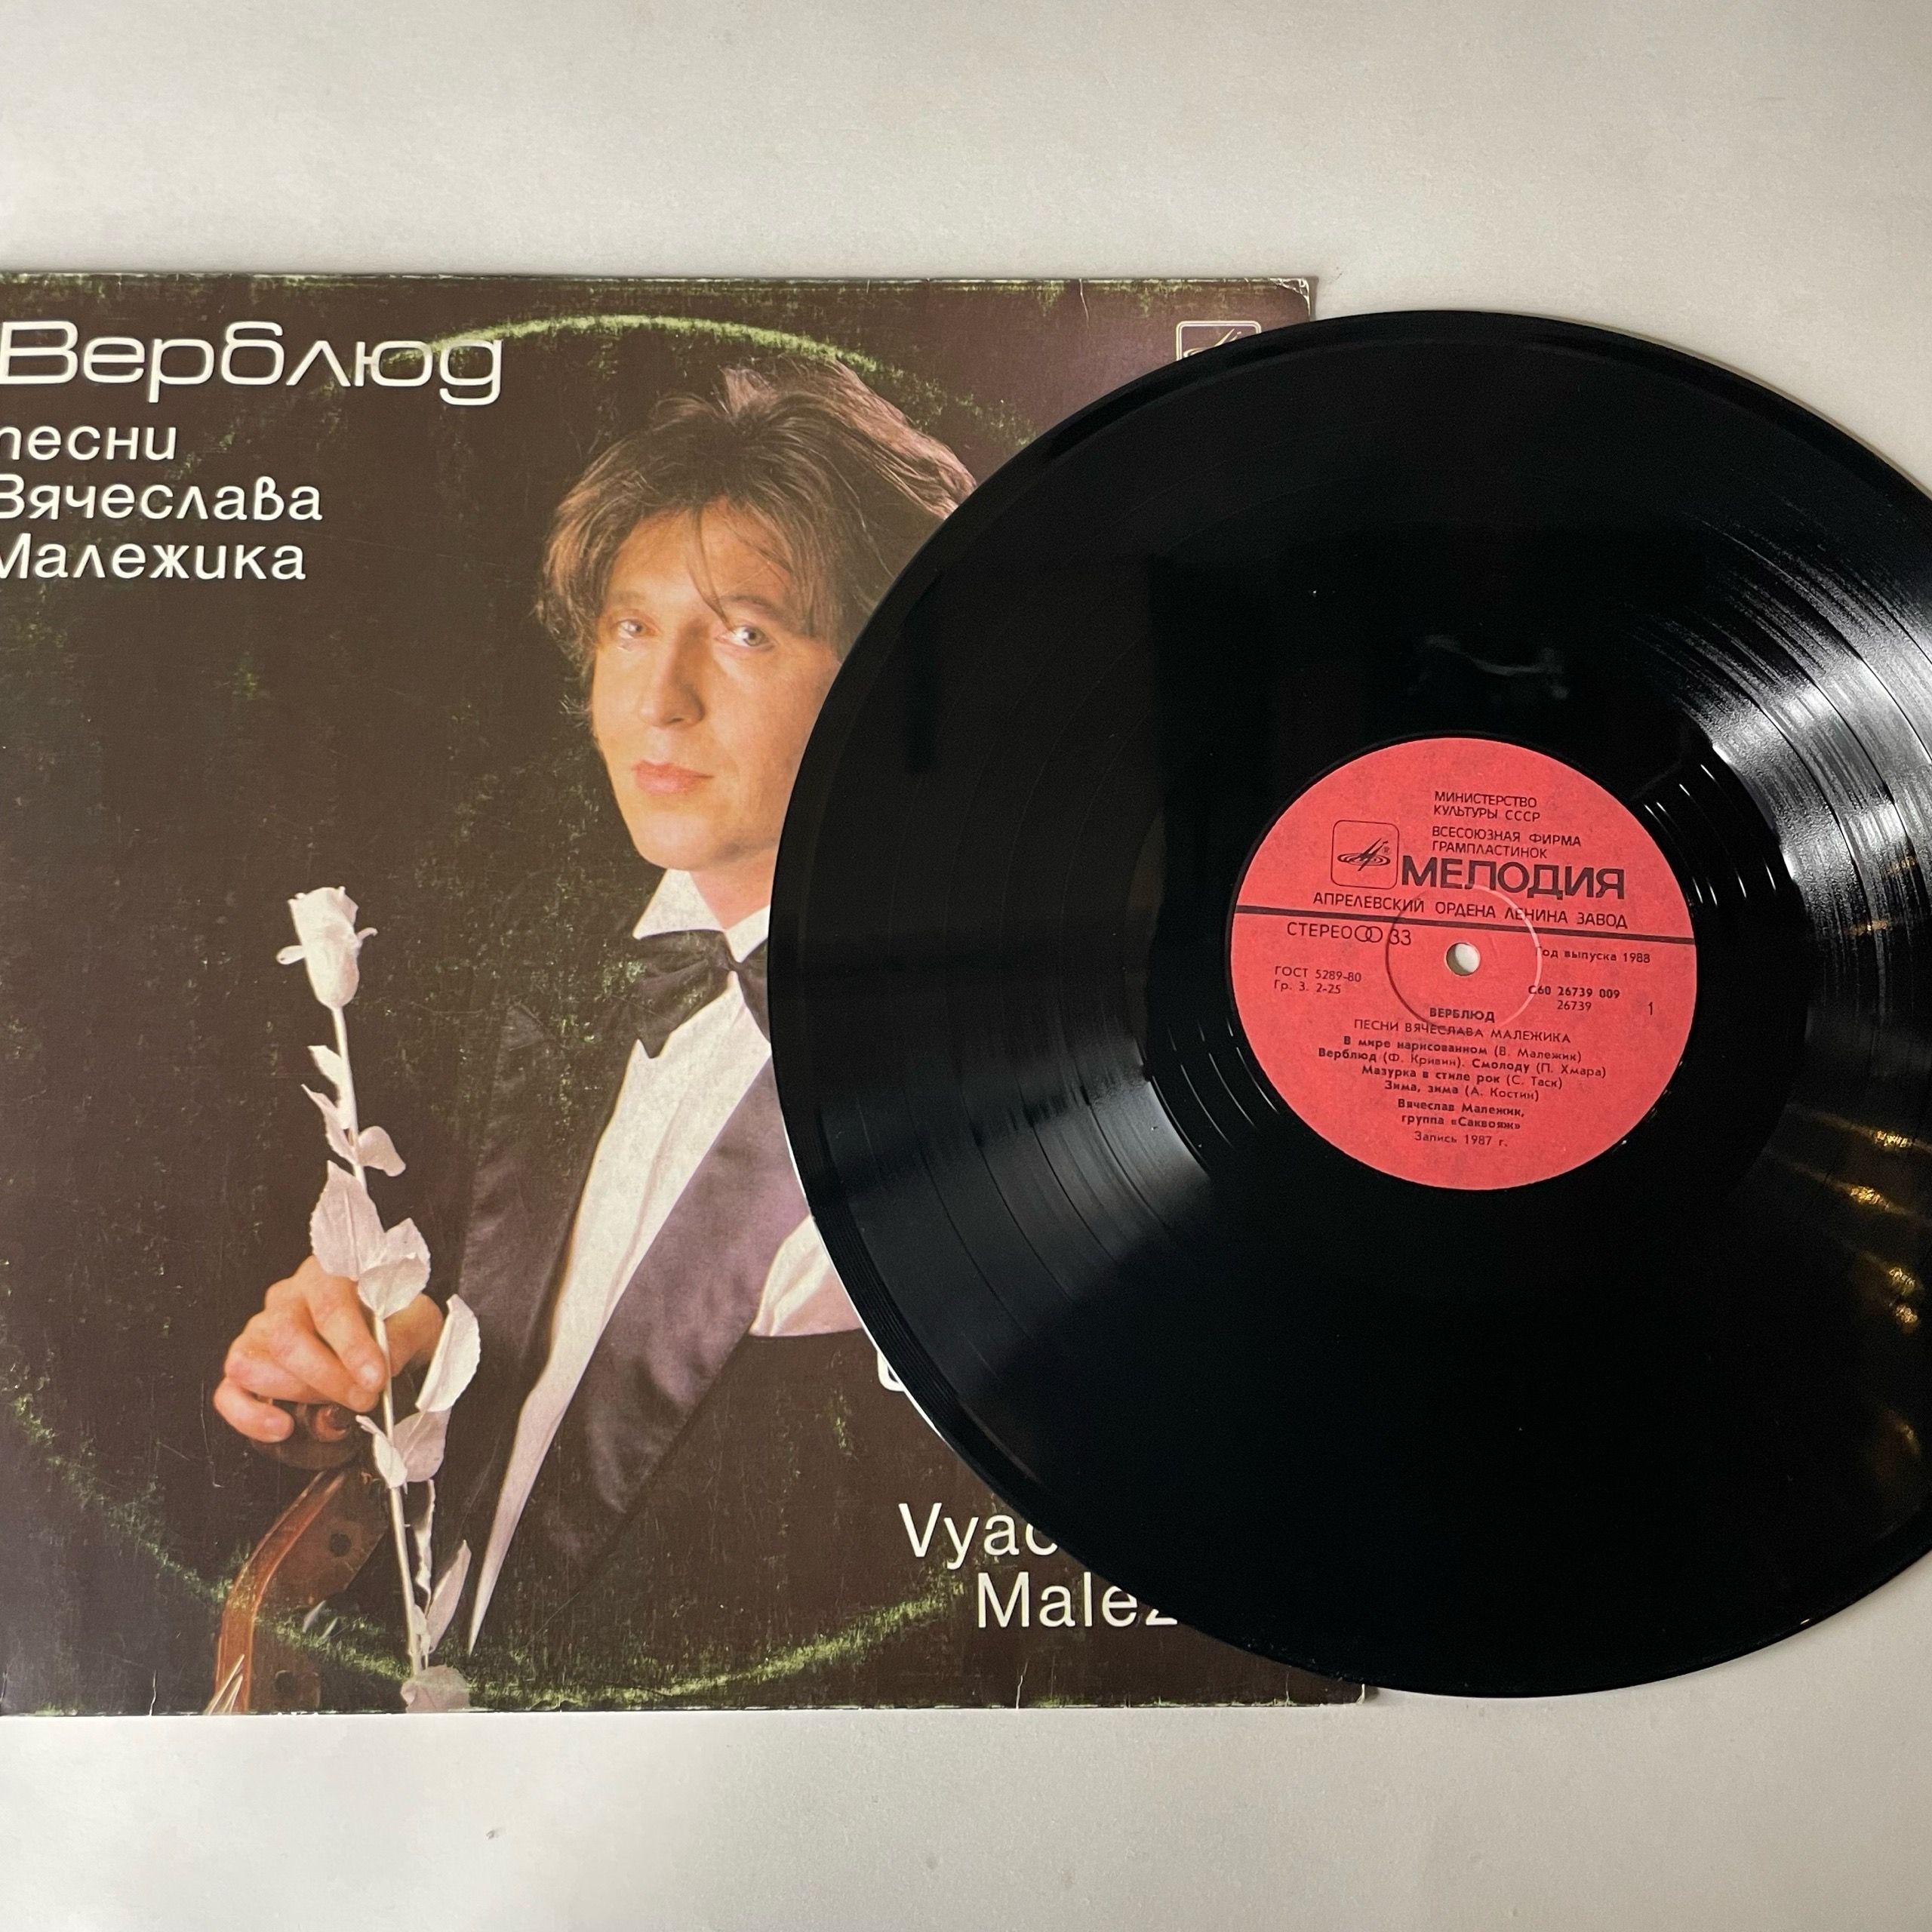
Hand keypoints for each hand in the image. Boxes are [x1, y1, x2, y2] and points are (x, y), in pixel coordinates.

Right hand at [212, 1256, 444, 1445]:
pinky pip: (228, 1393)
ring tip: (334, 1410)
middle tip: (363, 1400)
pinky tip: (284, 1428)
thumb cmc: (398, 1326)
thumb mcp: (418, 1322)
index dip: (352, 1345)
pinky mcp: (243, 1368)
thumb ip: (404, 1336)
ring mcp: (258, 1332)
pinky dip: (250, 1417)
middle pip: (285, 1336)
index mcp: (328, 1275)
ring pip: (251, 1364)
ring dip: (294, 1394)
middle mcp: (286, 1299)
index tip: (376, 1378)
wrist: (387, 1339)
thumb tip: (383, 1363)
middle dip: (327, 1378)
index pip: (330, 1304)